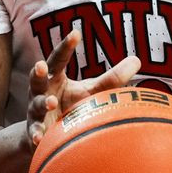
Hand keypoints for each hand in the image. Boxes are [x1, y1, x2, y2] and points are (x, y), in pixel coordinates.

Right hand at [25, 30, 140, 149]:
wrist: (49, 135)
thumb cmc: (72, 106)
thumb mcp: (91, 90)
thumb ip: (111, 78)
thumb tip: (137, 60)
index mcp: (55, 77)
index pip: (58, 58)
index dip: (65, 46)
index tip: (76, 33)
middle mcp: (42, 91)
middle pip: (37, 78)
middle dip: (38, 72)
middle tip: (41, 65)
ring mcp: (36, 111)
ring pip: (36, 105)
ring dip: (43, 103)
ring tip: (51, 102)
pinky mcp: (36, 132)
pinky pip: (34, 133)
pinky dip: (36, 135)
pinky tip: (38, 139)